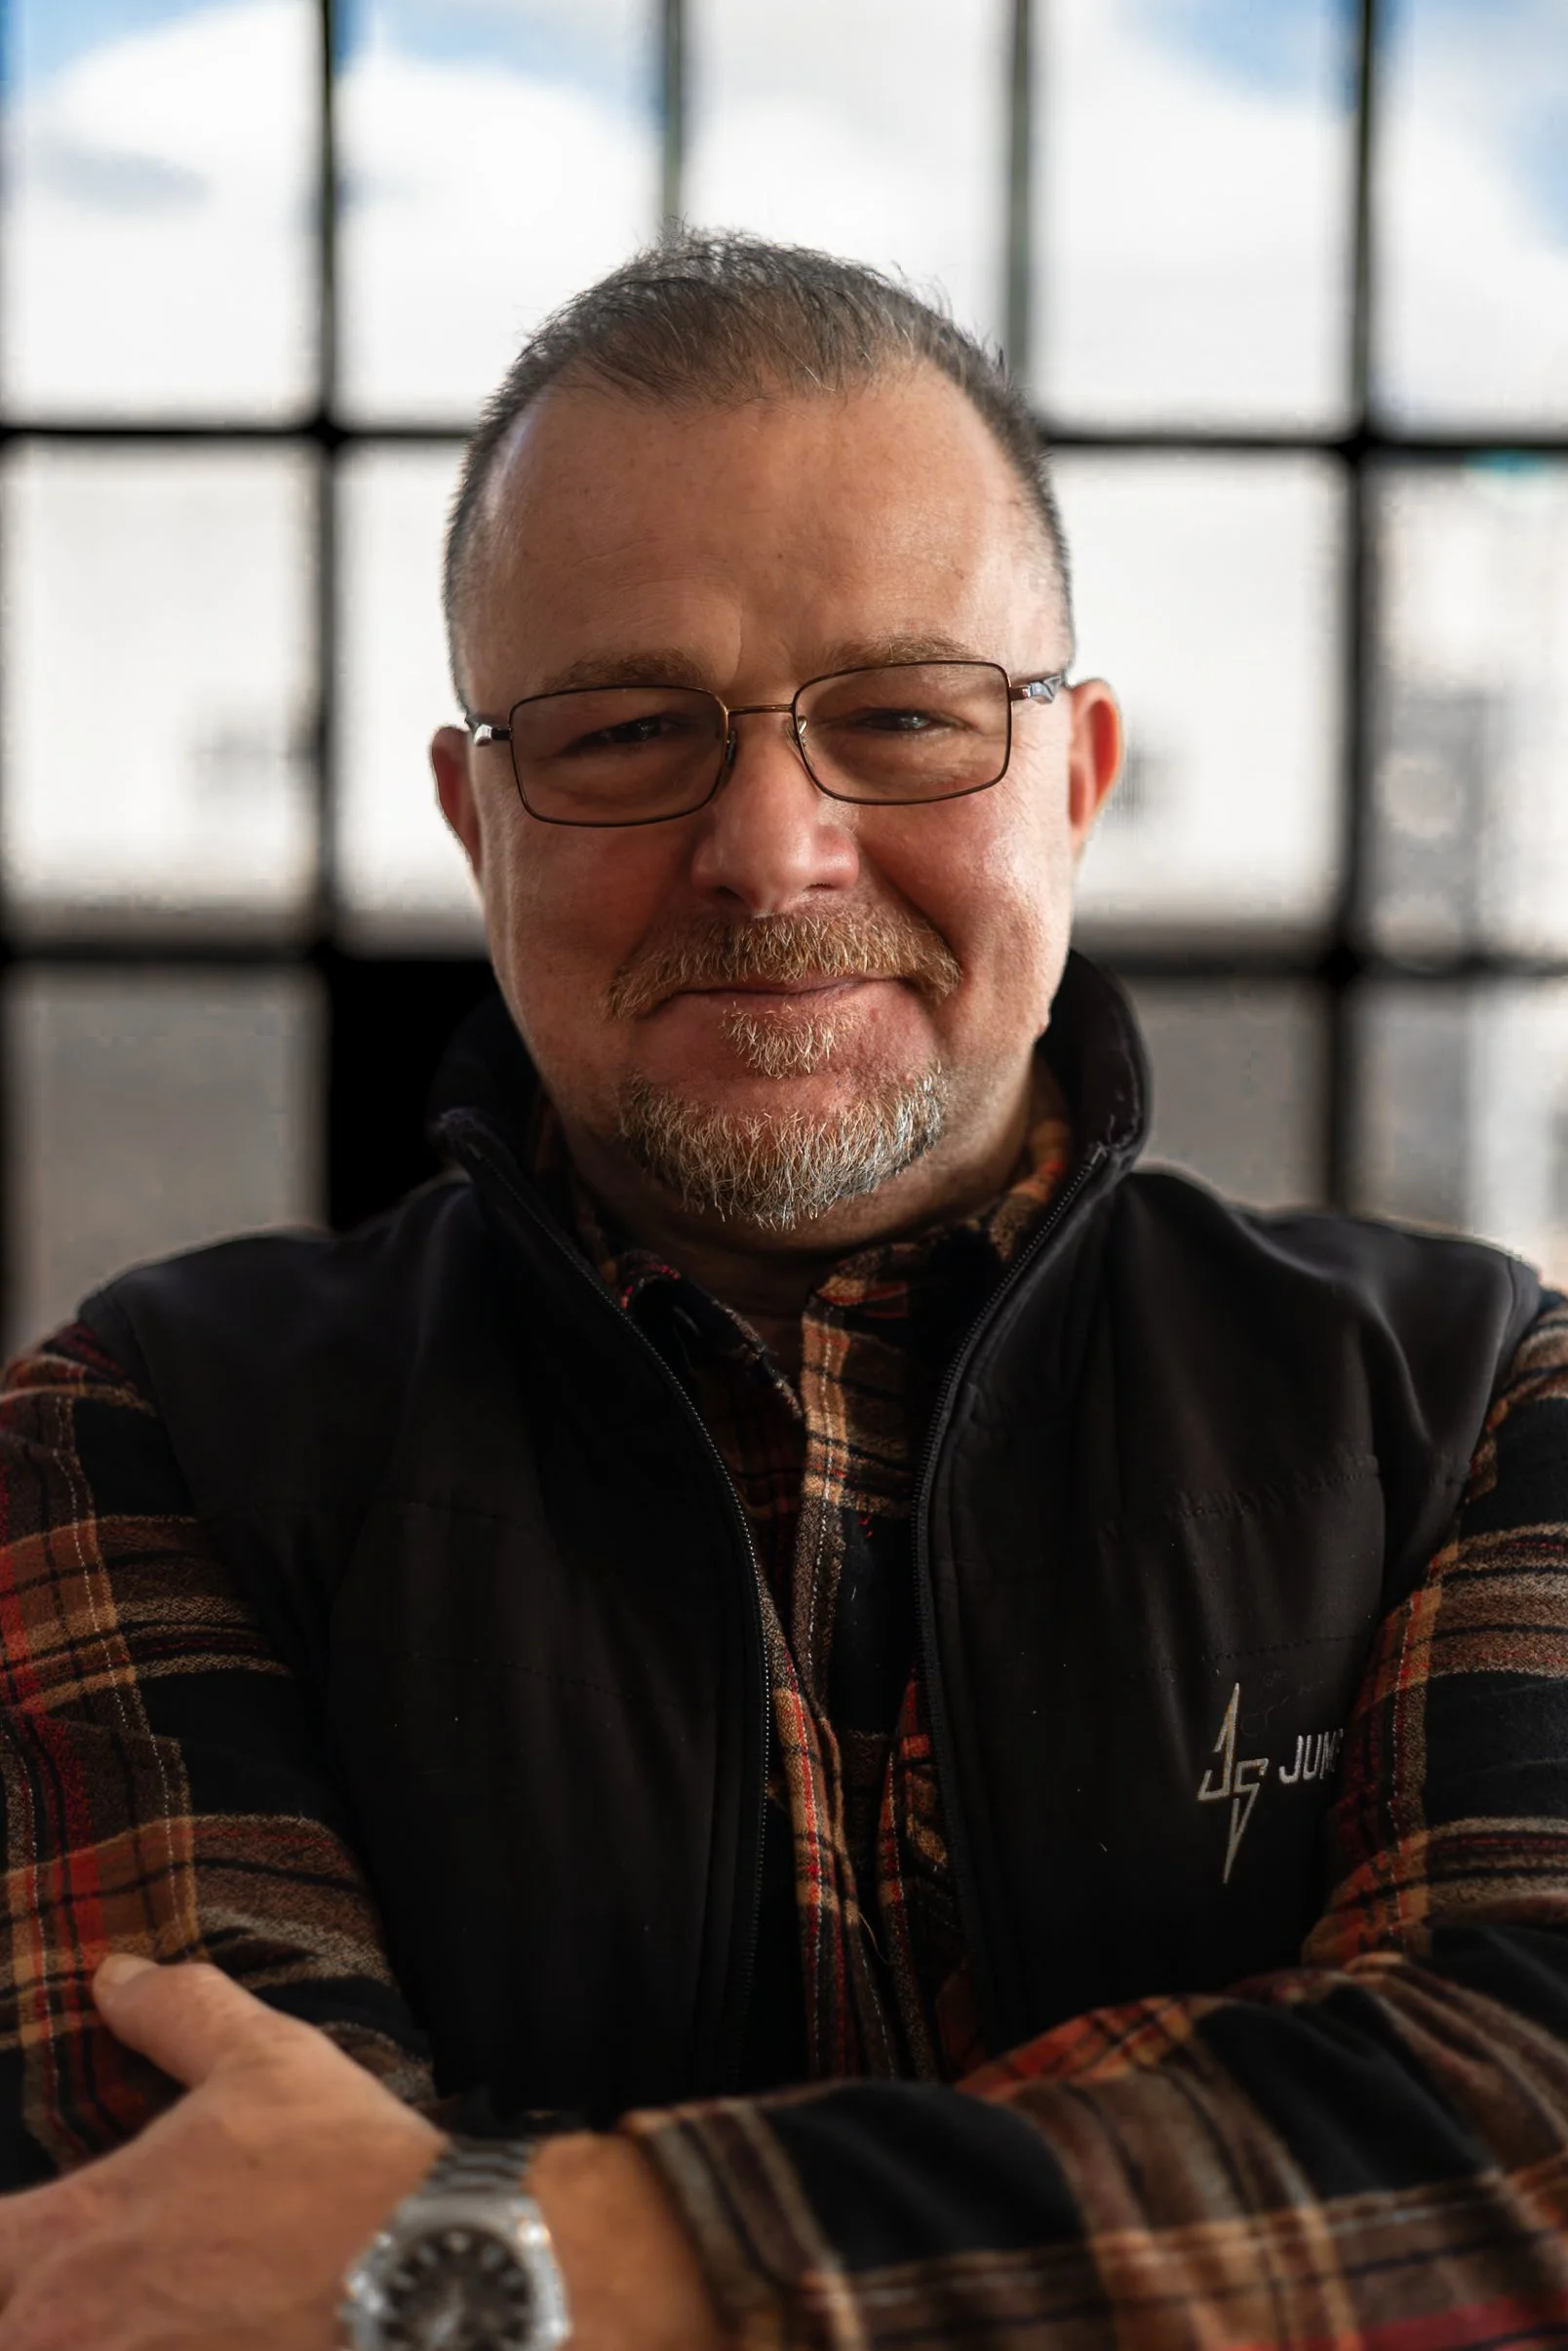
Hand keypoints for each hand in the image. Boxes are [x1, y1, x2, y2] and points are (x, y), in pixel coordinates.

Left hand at [0, 1958, 727, 2350]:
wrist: (430, 2269)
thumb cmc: (337, 2165)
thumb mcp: (261, 2057)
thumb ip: (175, 2013)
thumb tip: (116, 1976)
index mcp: (76, 2236)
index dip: (3, 2236)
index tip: (30, 2231)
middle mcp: (73, 2334)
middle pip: (9, 2328)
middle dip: (32, 2304)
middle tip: (72, 2280)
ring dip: (79, 2333)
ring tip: (138, 2310)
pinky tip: (195, 2333)